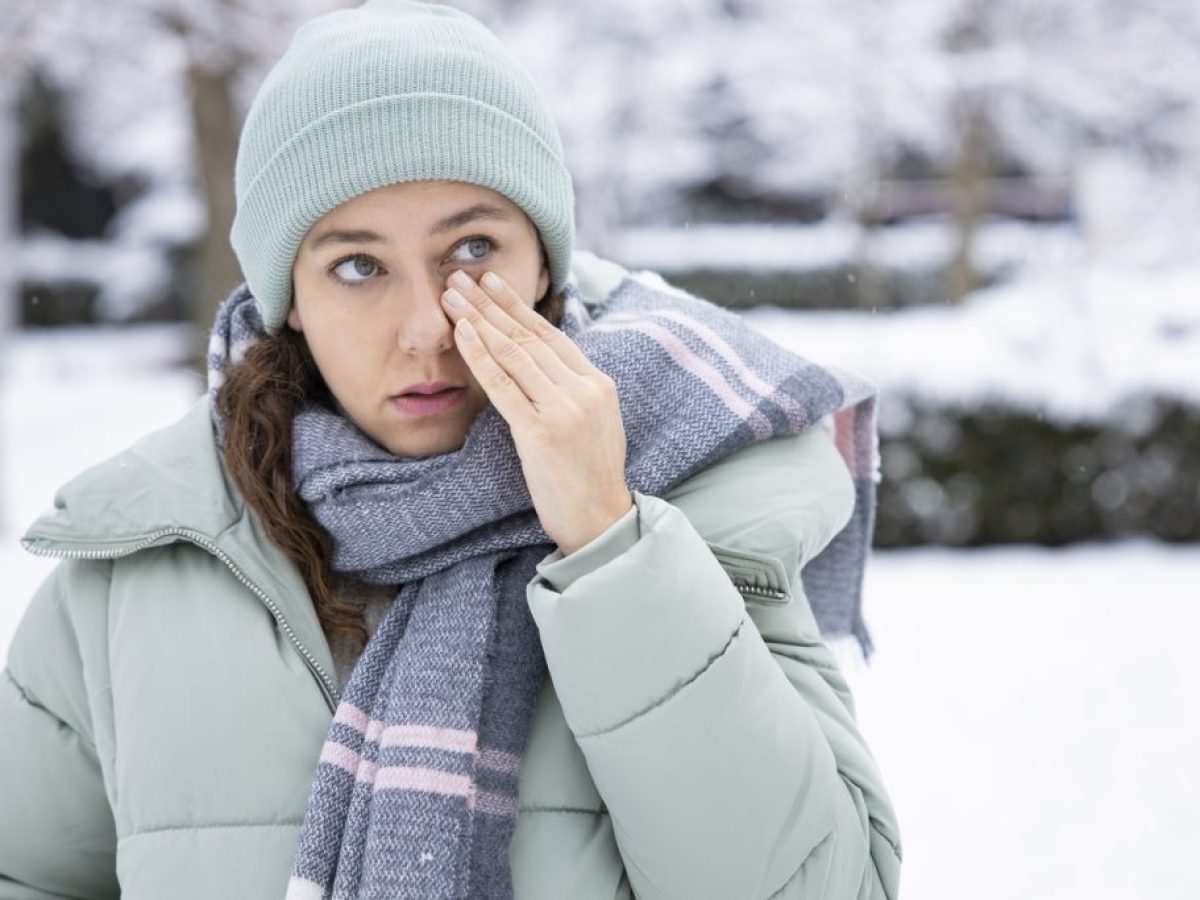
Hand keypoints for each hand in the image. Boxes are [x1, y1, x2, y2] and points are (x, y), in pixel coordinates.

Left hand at [441, 268, 633, 555]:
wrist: (600, 519)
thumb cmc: (589, 476)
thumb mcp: (594, 422)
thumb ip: (573, 391)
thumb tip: (542, 364)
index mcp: (598, 384)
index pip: (551, 335)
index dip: (516, 306)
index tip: (490, 283)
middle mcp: (584, 390)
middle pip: (528, 337)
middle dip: (490, 304)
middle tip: (459, 279)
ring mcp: (564, 409)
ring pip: (514, 354)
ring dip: (479, 320)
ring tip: (451, 297)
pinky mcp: (541, 432)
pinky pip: (503, 386)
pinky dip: (480, 356)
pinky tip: (462, 333)